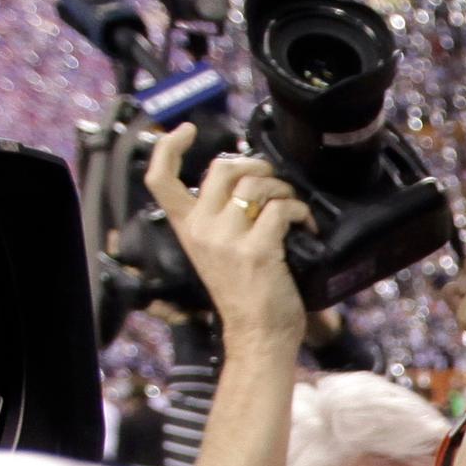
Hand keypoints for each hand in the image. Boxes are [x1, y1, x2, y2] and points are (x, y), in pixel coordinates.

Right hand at [140, 125, 306, 351]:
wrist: (258, 336)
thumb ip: (221, 216)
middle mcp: (201, 230)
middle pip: (223, 167)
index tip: (188, 130)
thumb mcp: (219, 251)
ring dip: (284, 189)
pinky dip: (301, 211)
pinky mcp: (257, 250)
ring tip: (293, 208)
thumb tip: (248, 176)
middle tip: (275, 184)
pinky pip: (282, 208)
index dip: (169, 146)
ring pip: (257, 183)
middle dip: (257, 166)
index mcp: (187, 228)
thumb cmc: (247, 294)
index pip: (159, 178)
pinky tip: (306, 226)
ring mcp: (227, 239)